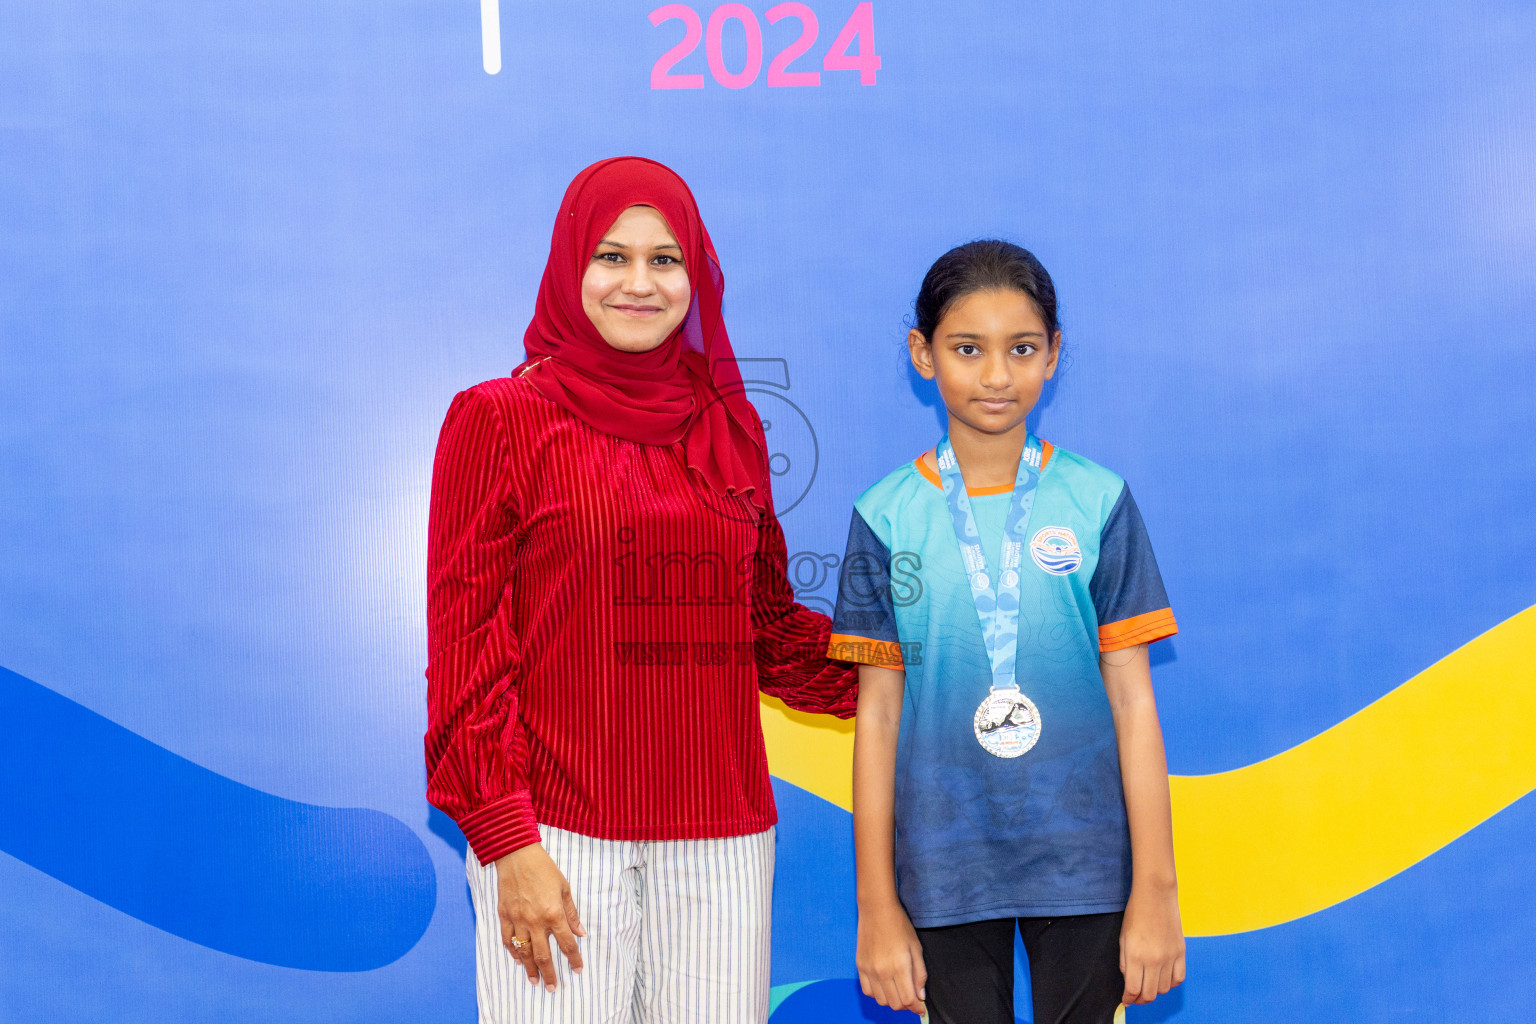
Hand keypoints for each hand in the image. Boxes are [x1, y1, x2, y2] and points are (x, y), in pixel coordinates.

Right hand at [494, 843, 585, 991]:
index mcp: (553, 913)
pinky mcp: (504, 915)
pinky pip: (507, 939)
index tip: (577, 969)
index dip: (574, 958)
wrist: (517, 855)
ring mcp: (518, 919)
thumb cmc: (544, 869)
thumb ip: (571, 913)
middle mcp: (535, 921)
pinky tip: (517, 960)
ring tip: (535, 981)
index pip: (567, 943)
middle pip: (543, 954)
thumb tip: (580, 932)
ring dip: (529, 968)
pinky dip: (512, 951)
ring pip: (524, 951)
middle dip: (549, 973)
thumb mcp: (564, 888)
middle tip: (552, 987)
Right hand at [856, 899, 926, 1016]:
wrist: (876, 909)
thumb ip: (920, 973)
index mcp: (899, 966)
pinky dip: (878, 994)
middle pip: (895, 1003)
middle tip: (912, 999)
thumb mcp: (916, 947)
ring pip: (881, 1000)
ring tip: (899, 991)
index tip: (921, 1008)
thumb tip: (921, 995)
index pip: (908, 999)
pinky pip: (867, 991)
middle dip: (906, 1005)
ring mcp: (869, 970)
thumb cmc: (899, 925)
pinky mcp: (860, 966)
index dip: (917, 1007)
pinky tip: (885, 986)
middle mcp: (882, 971)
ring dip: (892, 1000)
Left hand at [1119, 881, 1184, 1004]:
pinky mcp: (1181, 953)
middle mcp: (1154, 960)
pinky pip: (1179, 978)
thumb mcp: (1123, 938)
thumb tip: (1129, 981)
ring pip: (1165, 989)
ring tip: (1148, 985)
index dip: (1128, 999)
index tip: (1126, 1000)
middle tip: (1136, 997)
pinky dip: (1171, 983)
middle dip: (1140, 999)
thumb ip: (1125, 963)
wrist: (1156, 895)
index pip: (1133, 989)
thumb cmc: (1136, 914)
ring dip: (1155, 991)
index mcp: (1136, 956)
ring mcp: (1170, 957)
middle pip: (1150, 994)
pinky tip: (1163, 978)